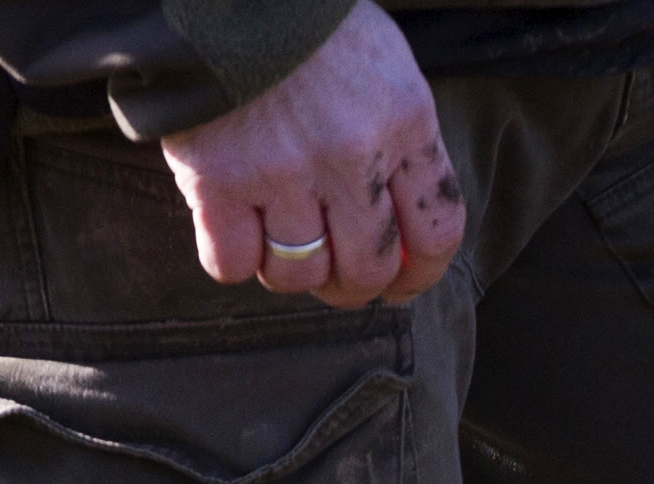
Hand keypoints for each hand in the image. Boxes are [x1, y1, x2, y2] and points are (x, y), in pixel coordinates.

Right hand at [159, 0, 463, 306]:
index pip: (437, 231)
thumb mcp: (383, 64)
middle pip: (365, 270)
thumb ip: (400, 140)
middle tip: (335, 274)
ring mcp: (282, 171)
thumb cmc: (306, 24)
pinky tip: (235, 228)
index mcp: (403, 120)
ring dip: (290, 270)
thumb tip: (402, 232)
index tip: (402, 283)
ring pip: (297, 275)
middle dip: (353, 286)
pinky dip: (234, 259)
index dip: (420, 274)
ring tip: (279, 239)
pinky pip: (232, 264)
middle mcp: (350, 154)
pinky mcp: (217, 180)